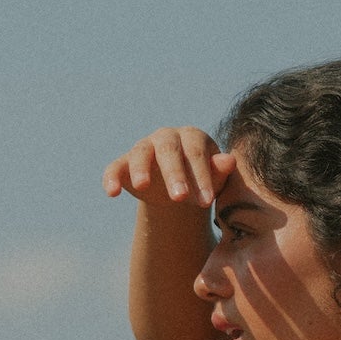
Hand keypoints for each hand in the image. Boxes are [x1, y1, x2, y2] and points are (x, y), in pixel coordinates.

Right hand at [103, 126, 234, 207]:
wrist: (180, 193)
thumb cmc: (202, 182)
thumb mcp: (215, 180)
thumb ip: (220, 171)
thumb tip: (229, 160)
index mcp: (192, 137)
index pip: (197, 153)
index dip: (201, 176)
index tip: (206, 202)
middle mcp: (166, 137)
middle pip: (168, 150)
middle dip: (174, 173)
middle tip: (180, 198)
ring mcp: (144, 148)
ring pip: (140, 154)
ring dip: (140, 169)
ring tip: (142, 187)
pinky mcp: (124, 163)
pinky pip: (115, 167)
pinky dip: (111, 178)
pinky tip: (112, 193)